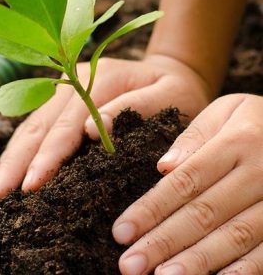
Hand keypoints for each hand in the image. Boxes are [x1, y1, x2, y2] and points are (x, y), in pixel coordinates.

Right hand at [0, 54, 210, 198]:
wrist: (171, 73)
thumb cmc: (175, 91)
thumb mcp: (170, 96)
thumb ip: (135, 108)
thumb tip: (91, 130)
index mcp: (101, 78)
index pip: (68, 123)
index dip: (49, 155)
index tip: (32, 185)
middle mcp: (74, 80)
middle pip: (40, 124)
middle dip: (17, 162)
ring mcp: (64, 89)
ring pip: (31, 126)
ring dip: (11, 159)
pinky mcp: (62, 101)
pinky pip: (36, 126)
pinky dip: (20, 151)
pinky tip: (9, 171)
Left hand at [113, 93, 262, 274]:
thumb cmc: (253, 119)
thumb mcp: (225, 111)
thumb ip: (195, 137)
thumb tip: (163, 168)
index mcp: (235, 143)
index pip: (185, 182)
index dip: (151, 209)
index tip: (121, 231)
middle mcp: (258, 174)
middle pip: (203, 213)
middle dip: (163, 242)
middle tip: (130, 265)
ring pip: (234, 236)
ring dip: (196, 261)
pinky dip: (244, 270)